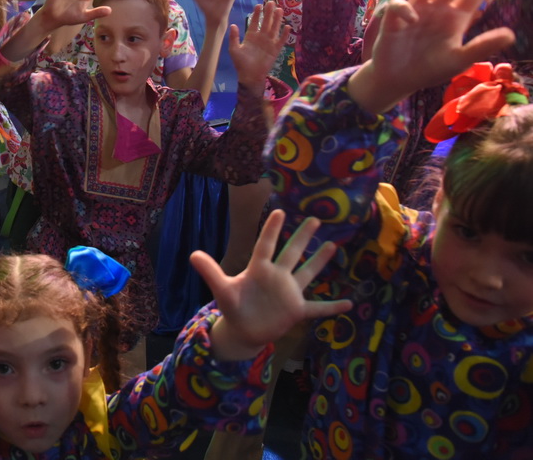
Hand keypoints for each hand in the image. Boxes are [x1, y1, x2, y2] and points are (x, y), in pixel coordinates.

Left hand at [193, 210, 349, 358]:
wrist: (243, 330)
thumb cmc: (233, 307)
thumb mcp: (222, 289)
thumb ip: (210, 272)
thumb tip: (192, 254)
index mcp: (259, 269)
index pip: (266, 245)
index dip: (272, 230)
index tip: (280, 211)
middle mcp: (277, 276)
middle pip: (292, 253)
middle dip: (303, 236)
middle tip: (316, 218)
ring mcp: (289, 293)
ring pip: (307, 273)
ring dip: (319, 261)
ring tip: (333, 245)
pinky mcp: (297, 310)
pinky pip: (318, 308)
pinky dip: (333, 307)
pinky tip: (350, 304)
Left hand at [228, 1, 290, 85]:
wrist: (250, 76)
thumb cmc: (241, 63)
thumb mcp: (234, 49)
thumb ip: (234, 37)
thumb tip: (233, 25)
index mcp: (250, 36)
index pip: (255, 22)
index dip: (257, 14)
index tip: (258, 5)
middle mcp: (261, 38)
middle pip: (266, 23)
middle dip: (268, 13)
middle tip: (271, 2)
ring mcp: (269, 43)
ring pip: (274, 29)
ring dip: (277, 20)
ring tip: (279, 10)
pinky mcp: (275, 50)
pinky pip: (281, 41)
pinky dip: (284, 34)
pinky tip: (287, 27)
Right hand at [351, 0, 513, 111]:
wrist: (400, 80)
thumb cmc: (431, 69)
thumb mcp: (460, 60)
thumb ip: (482, 46)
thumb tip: (511, 34)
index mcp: (455, 17)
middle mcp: (436, 9)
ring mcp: (415, 11)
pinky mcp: (394, 20)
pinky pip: (397, 5)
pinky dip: (404, 8)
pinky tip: (412, 20)